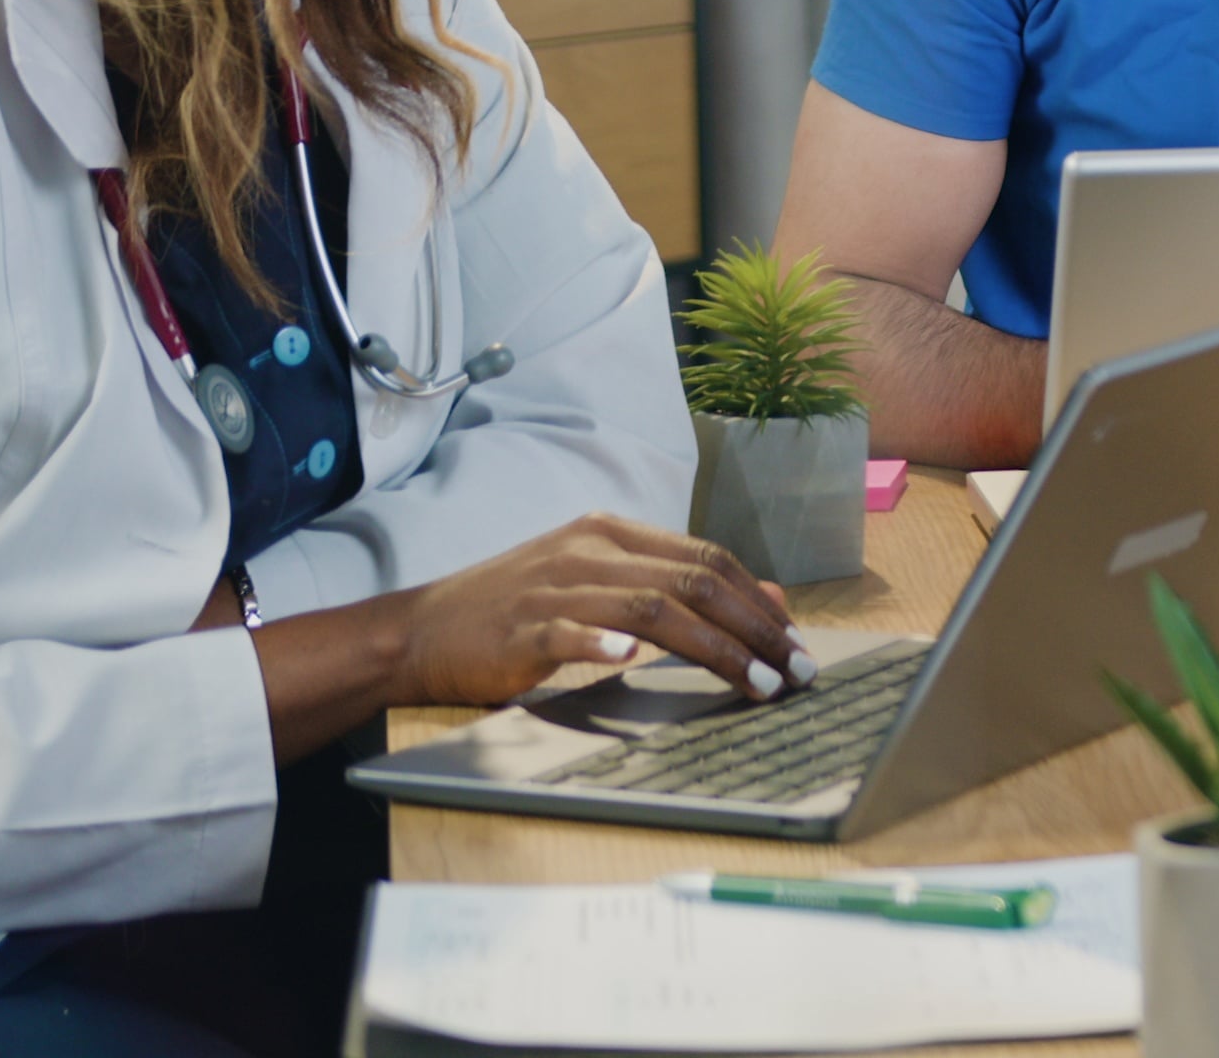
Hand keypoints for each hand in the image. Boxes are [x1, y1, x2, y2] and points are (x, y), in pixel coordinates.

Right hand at [393, 513, 811, 707]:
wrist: (422, 629)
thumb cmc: (520, 610)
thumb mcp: (602, 583)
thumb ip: (675, 586)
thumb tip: (766, 599)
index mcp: (611, 533)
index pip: (706, 558)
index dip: (758, 599)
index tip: (796, 640)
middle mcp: (588, 551)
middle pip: (691, 583)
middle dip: (754, 629)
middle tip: (794, 671)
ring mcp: (552, 589)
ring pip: (649, 610)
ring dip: (713, 650)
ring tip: (755, 685)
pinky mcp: (518, 630)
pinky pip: (568, 633)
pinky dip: (602, 646)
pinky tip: (632, 663)